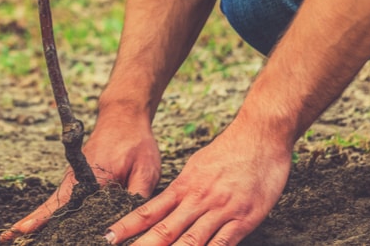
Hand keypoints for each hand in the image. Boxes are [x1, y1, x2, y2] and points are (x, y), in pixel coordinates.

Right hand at [2, 111, 161, 240]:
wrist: (124, 117)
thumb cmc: (136, 142)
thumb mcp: (146, 170)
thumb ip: (137, 197)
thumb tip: (130, 225)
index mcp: (91, 177)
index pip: (63, 203)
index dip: (43, 218)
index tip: (23, 229)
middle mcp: (76, 179)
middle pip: (51, 206)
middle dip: (31, 223)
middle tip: (7, 237)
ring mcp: (74, 179)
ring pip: (54, 204)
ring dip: (38, 219)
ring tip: (15, 235)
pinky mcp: (77, 180)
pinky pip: (61, 200)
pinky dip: (49, 213)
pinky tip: (43, 226)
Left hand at [105, 119, 291, 244]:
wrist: (261, 134)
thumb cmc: (230, 149)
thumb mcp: (198, 166)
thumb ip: (183, 189)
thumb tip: (167, 204)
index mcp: (184, 186)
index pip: (149, 211)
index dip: (127, 226)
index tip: (109, 237)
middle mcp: (197, 199)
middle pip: (164, 230)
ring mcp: (220, 210)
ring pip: (190, 241)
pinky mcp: (243, 218)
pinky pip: (223, 243)